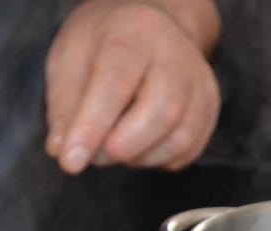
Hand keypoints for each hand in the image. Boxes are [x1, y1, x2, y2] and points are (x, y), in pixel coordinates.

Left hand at [44, 0, 220, 172]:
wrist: (146, 28)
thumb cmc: (101, 45)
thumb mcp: (68, 60)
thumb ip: (63, 105)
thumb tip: (62, 148)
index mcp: (133, 33)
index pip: (116, 83)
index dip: (91, 127)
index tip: (70, 162)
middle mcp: (175, 54)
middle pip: (161, 112)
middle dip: (119, 148)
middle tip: (92, 152)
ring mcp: (198, 81)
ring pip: (179, 138)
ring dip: (137, 156)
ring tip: (112, 143)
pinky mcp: (207, 108)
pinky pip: (187, 150)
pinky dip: (155, 159)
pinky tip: (136, 143)